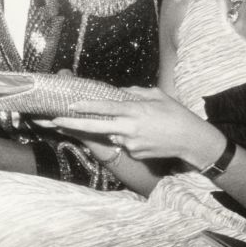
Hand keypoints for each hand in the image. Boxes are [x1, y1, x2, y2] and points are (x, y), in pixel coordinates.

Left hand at [53, 87, 210, 160]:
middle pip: (95, 127)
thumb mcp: (158, 95)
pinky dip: (129, 136)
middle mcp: (129, 128)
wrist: (192, 141)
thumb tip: (121, 92)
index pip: (105, 107)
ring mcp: (131, 144)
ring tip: (143, 124)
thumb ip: (136, 92)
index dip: (87, 106)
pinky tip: (148, 134)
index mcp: (134, 111)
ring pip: (113, 133)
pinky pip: (125, 142)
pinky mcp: (135, 154)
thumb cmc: (177, 114)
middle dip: (72, 124)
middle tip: (53, 121)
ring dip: (116, 128)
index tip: (70, 105)